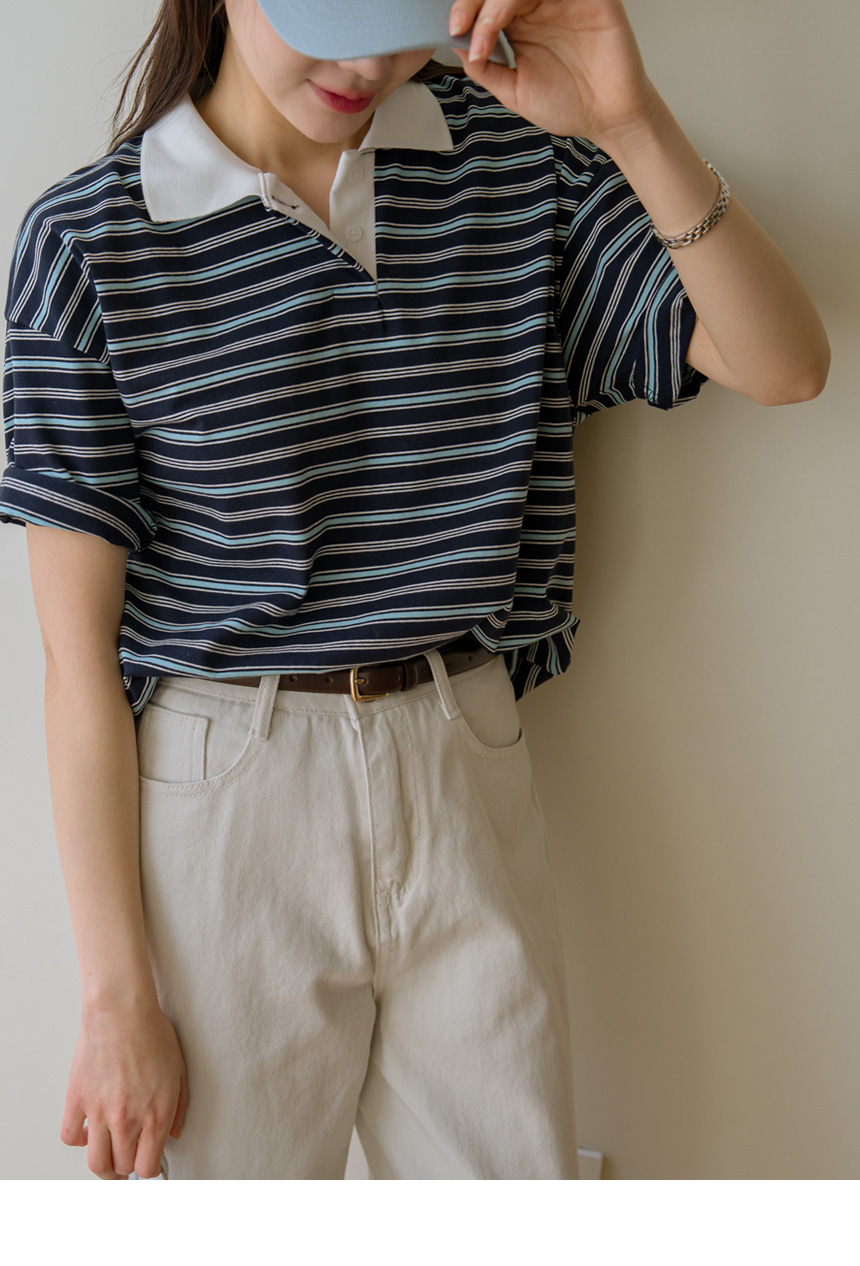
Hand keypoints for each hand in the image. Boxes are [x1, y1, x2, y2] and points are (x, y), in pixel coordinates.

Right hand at [61, 1002, 187, 1178]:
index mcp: (156, 1115)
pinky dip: (78, 1139)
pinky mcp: (77, 1101)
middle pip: (122, 1168)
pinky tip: (87, 1130)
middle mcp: (127, 1121)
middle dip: (127, 1168)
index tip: (147, 1164)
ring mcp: (100, 1113)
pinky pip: (70, 1137)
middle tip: (127, 1159)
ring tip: (107, 1160)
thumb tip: (173, 1134)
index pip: (147, 1167)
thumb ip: (179, 1108)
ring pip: (96, 1163)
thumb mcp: (179, 1071)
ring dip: (102, 1167)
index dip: (148, 1170)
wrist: (122, 1012)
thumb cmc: (152, 1034)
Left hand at [448, 0, 661, 147]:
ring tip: (487, 30)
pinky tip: (517, 17)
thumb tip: (456, 45)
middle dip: (474, 3)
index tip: (453, 31)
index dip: (467, 11)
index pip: (486, 3)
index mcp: (520, 23)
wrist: (608, 118)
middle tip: (461, 26)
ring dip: (498, 1)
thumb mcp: (514, 92)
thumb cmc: (568, 104)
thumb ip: (485, 68)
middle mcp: (540, 6)